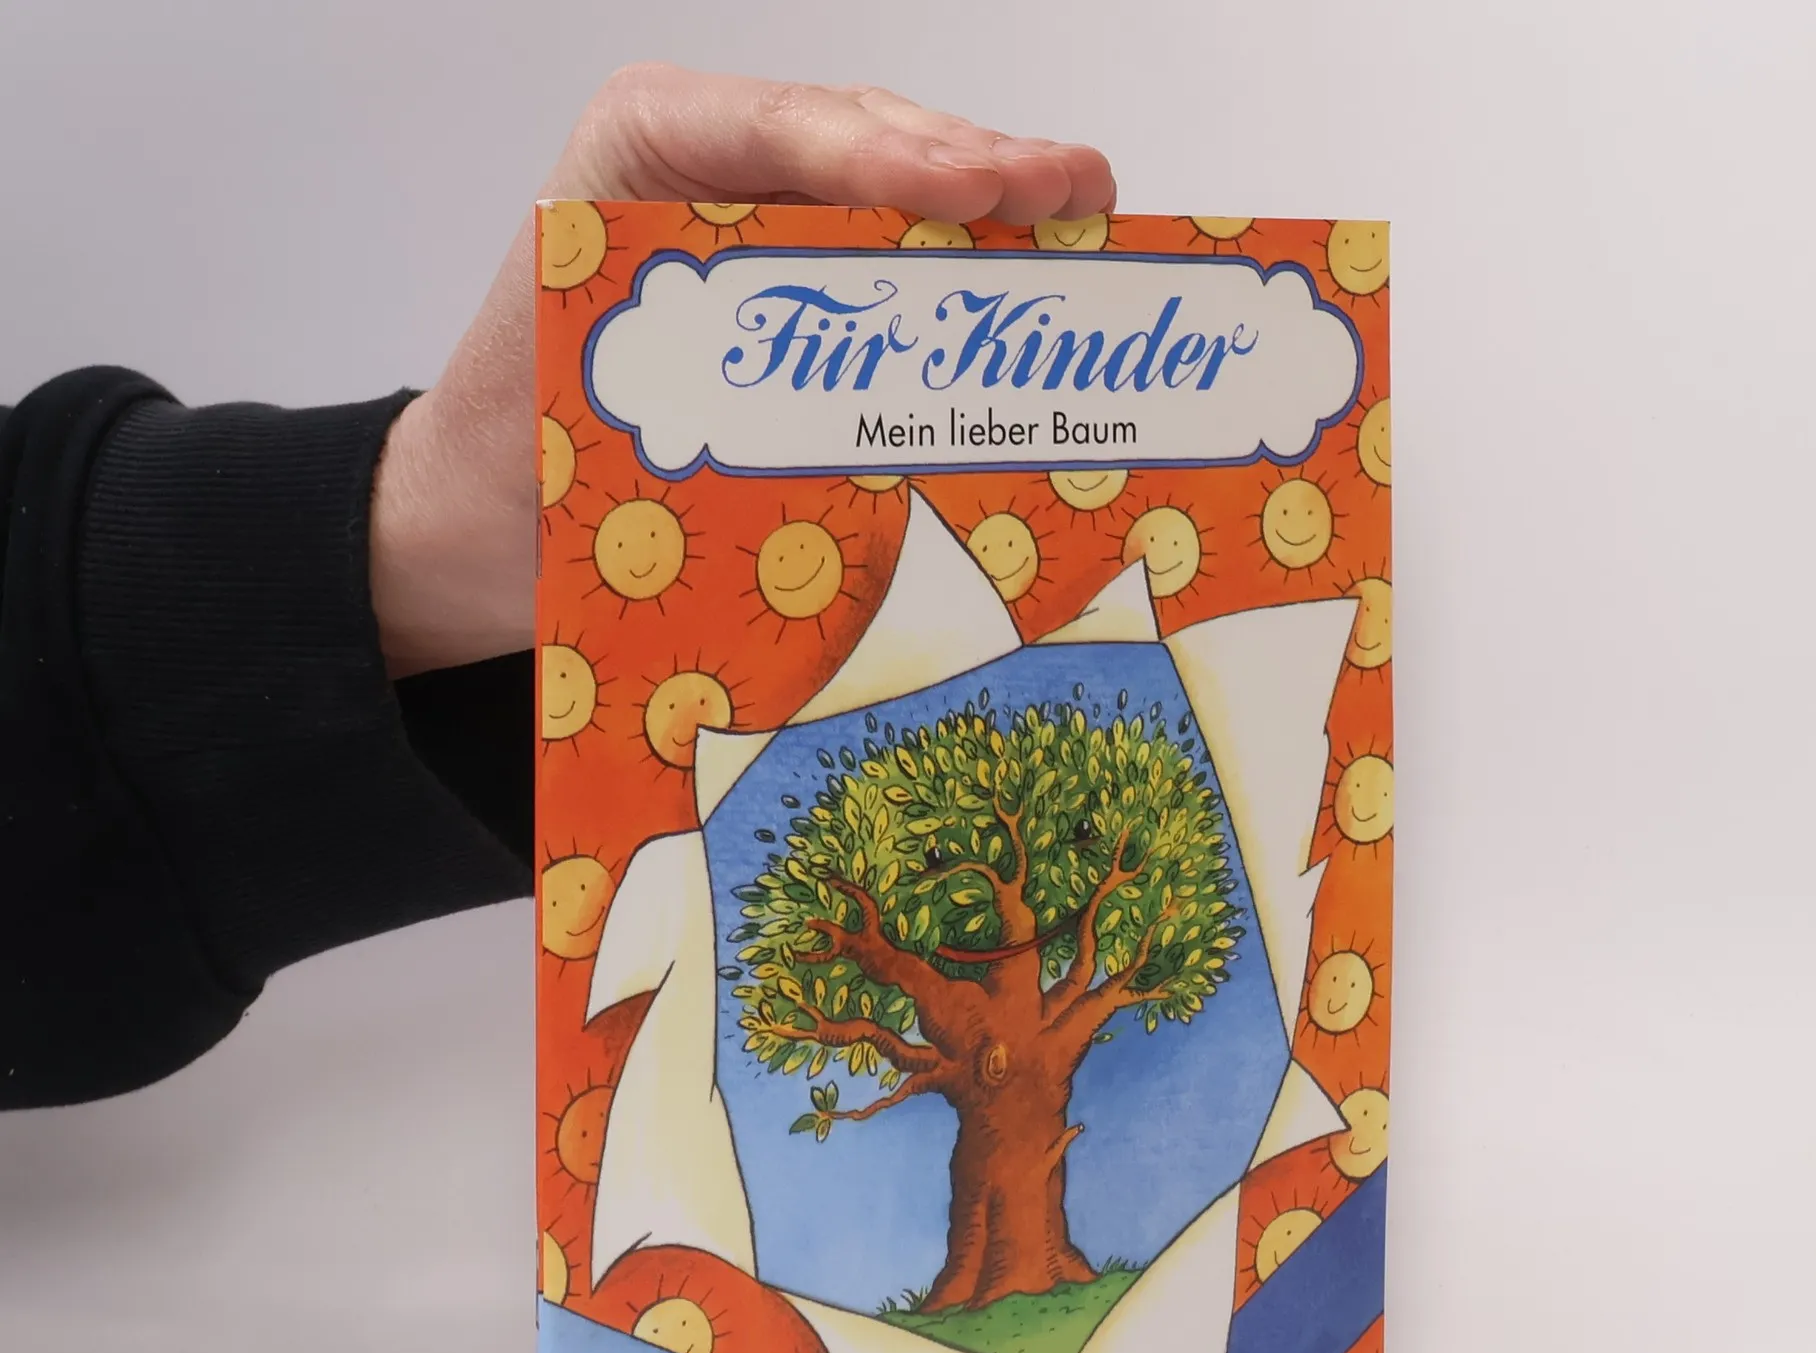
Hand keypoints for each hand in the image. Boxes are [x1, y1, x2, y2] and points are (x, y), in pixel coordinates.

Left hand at [370, 65, 1116, 675]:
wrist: (484, 512)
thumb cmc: (519, 448)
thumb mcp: (590, 395)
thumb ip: (695, 371)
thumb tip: (820, 411)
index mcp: (636, 156)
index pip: (772, 131)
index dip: (884, 154)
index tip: (974, 189)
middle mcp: (708, 167)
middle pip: (858, 140)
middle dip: (973, 165)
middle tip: (1070, 189)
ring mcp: (764, 219)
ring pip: (891, 190)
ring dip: (995, 208)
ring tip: (1084, 212)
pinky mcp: (800, 283)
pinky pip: (889, 260)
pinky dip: (965, 273)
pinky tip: (1037, 276)